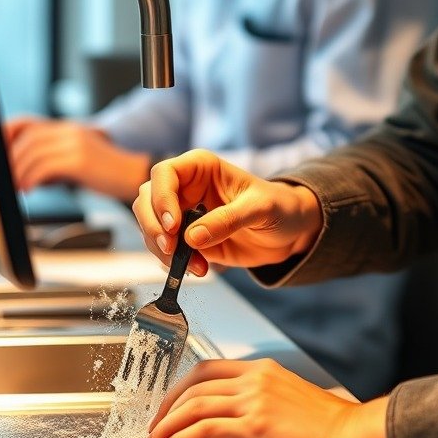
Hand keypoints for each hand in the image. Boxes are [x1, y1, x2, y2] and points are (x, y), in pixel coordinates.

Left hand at [5, 116, 150, 201]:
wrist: (133, 175)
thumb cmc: (104, 172)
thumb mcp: (74, 159)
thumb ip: (50, 159)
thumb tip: (19, 173)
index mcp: (66, 128)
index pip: (25, 122)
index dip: (5, 135)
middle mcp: (69, 131)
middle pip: (26, 137)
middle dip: (8, 159)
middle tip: (2, 178)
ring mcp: (76, 143)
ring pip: (33, 151)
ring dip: (17, 171)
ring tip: (15, 186)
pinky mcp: (80, 158)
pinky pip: (46, 165)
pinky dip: (31, 178)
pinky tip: (28, 189)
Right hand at [132, 149, 321, 275]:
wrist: (289, 233)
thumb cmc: (280, 207)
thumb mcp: (261, 209)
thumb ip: (228, 219)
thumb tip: (192, 237)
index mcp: (201, 167)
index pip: (165, 174)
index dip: (162, 198)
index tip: (174, 226)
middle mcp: (187, 187)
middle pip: (147, 200)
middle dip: (153, 227)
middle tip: (171, 249)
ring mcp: (184, 214)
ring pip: (152, 227)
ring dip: (163, 250)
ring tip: (195, 265)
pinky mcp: (187, 239)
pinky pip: (166, 250)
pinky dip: (174, 263)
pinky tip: (199, 269)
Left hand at [140, 357, 391, 437]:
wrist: (350, 435)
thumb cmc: (326, 425)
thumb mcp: (288, 399)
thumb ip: (259, 401)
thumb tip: (231, 420)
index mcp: (262, 370)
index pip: (207, 370)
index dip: (180, 389)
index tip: (167, 408)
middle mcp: (254, 379)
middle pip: (194, 386)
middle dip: (165, 409)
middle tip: (152, 430)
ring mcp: (254, 400)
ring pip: (194, 406)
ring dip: (165, 427)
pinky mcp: (254, 426)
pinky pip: (204, 429)